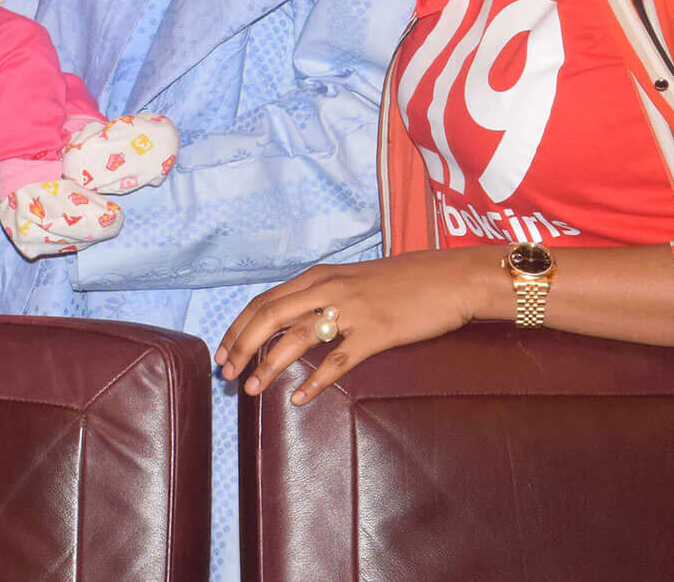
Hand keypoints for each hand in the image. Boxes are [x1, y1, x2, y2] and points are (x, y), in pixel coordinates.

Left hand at [215, 249, 496, 404]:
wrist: (451, 278)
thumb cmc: (404, 281)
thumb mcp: (353, 279)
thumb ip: (322, 295)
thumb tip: (292, 320)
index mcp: (318, 276)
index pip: (263, 301)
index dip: (237, 327)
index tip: (222, 352)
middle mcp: (328, 288)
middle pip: (268, 317)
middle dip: (241, 347)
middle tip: (226, 375)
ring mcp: (351, 309)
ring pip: (295, 338)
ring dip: (268, 365)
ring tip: (251, 389)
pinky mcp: (376, 332)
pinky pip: (338, 360)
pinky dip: (315, 380)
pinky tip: (299, 398)